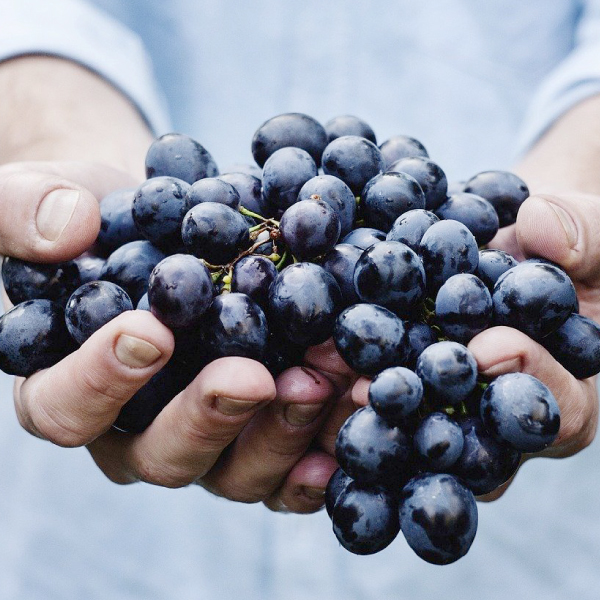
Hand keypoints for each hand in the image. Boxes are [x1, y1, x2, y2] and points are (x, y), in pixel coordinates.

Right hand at [2, 160, 359, 512]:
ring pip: (236, 471)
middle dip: (210, 417)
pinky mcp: (260, 433)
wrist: (167, 226)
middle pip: (163, 455)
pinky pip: (290, 465)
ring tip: (325, 378)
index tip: (150, 332)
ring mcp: (207, 439)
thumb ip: (25, 209)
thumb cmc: (98, 220)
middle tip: (252, 376)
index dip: (101, 380)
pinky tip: (355, 412)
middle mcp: (138, 430)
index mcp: (70, 388)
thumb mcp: (42, 196)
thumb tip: (68, 229)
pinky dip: (324, 448)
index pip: (66, 408)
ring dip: (283, 431)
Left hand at [345, 192, 598, 499]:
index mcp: (567, 392)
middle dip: (427, 413)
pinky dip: (346, 377)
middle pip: (472, 439)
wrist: (519, 240)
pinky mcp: (408, 383)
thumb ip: (584, 232)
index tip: (488, 347)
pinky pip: (380, 390)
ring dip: (371, 408)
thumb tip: (540, 225)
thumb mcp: (595, 231)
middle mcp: (500, 415)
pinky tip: (310, 359)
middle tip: (381, 391)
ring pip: (415, 426)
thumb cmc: (569, 243)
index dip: (528, 379)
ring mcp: (450, 406)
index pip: (558, 407)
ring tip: (330, 384)